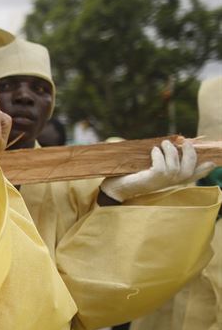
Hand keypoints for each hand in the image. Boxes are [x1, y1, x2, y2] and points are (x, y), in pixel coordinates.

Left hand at [100, 139, 214, 202]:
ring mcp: (163, 182)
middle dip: (190, 154)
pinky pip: (161, 165)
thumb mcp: (152, 166)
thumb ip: (164, 159)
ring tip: (164, 143)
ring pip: (175, 165)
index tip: (212, 162)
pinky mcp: (153, 179)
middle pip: (189, 169)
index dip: (205, 170)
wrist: (117, 187)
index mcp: (173, 181)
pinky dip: (159, 155)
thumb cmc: (133, 175)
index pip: (194, 176)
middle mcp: (171, 183)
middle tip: (184, 142)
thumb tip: (174, 143)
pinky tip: (153, 150)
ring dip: (171, 151)